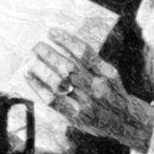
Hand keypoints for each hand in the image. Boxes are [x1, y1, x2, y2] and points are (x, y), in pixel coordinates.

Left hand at [23, 34, 151, 148]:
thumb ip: (92, 61)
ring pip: (58, 83)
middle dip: (49, 54)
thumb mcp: (109, 74)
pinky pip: (53, 100)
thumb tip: (65, 41)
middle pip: (68, 67)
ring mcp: (86, 103)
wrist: (124, 122)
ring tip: (30, 59)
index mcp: (106, 73)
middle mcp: (97, 88)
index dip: (66, 40)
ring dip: (41, 69)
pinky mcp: (75, 116)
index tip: (52, 32)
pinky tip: (29, 76)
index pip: (84, 52)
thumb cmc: (112, 93)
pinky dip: (39, 86)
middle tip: (36, 45)